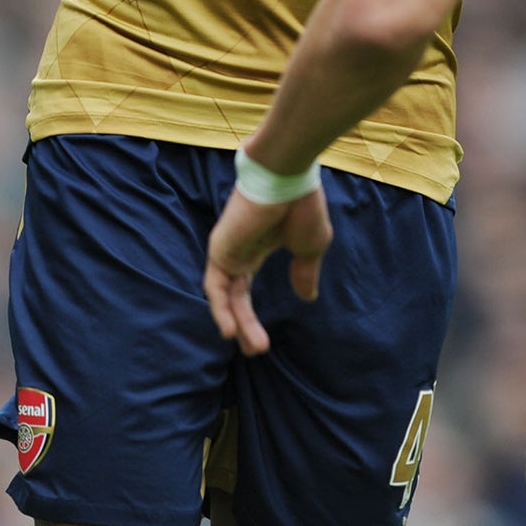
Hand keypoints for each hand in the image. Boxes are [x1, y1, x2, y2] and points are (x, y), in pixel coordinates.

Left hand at [203, 187, 332, 355]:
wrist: (288, 176)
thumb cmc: (301, 204)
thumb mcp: (310, 246)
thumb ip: (305, 272)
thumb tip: (307, 298)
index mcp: (256, 248)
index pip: (244, 289)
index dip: (250, 316)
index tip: (264, 340)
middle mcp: (237, 251)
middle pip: (235, 298)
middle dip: (246, 325)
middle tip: (258, 349)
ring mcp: (226, 250)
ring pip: (225, 297)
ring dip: (238, 323)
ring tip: (254, 348)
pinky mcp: (219, 249)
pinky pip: (215, 287)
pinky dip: (220, 309)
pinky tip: (230, 330)